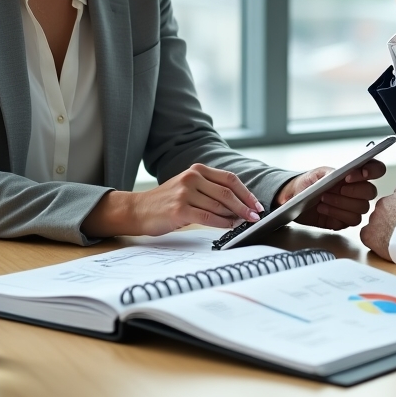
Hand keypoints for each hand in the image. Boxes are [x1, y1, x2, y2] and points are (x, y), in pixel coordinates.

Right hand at [82, 164, 262, 237]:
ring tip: (243, 223)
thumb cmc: (167, 201)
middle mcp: (192, 177)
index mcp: (197, 170)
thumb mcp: (189, 187)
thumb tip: (239, 205)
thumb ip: (210, 190)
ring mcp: (185, 193)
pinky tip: (228, 227)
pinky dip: (222, 223)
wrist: (138, 209)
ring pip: (219, 206)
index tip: (257, 204)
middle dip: (245, 206)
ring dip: (235, 216)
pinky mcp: (180, 209)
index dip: (246, 193)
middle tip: (255, 217)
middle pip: (227, 193)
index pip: (230, 179)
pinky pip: (208, 217)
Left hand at [273, 159, 386, 229]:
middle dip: (354, 191)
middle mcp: (357, 190)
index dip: (372, 171)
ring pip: (362, 207)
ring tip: (324, 198)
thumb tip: (340, 174)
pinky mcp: (346, 220)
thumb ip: (330, 173)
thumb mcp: (316, 173)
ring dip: (341, 203)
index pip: (376, 169)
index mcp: (354, 174)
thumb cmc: (307, 183)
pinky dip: (337, 214)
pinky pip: (352, 220)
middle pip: (370, 192)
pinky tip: (323, 208)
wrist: (294, 199)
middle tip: (339, 188)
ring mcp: (353, 206)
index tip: (356, 174)